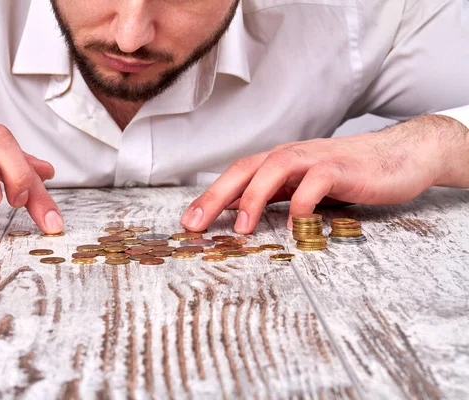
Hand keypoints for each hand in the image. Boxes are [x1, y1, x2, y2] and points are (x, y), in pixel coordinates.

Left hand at [180, 115, 468, 232]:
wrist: (399, 155)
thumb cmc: (348, 174)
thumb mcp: (304, 186)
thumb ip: (276, 195)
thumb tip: (239, 210)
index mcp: (279, 162)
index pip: (236, 175)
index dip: (209, 197)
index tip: (188, 222)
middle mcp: (291, 156)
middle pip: (244, 169)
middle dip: (215, 196)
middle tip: (194, 224)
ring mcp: (316, 159)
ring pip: (274, 168)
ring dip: (253, 197)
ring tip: (240, 228)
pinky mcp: (342, 168)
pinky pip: (316, 182)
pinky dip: (303, 203)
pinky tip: (297, 224)